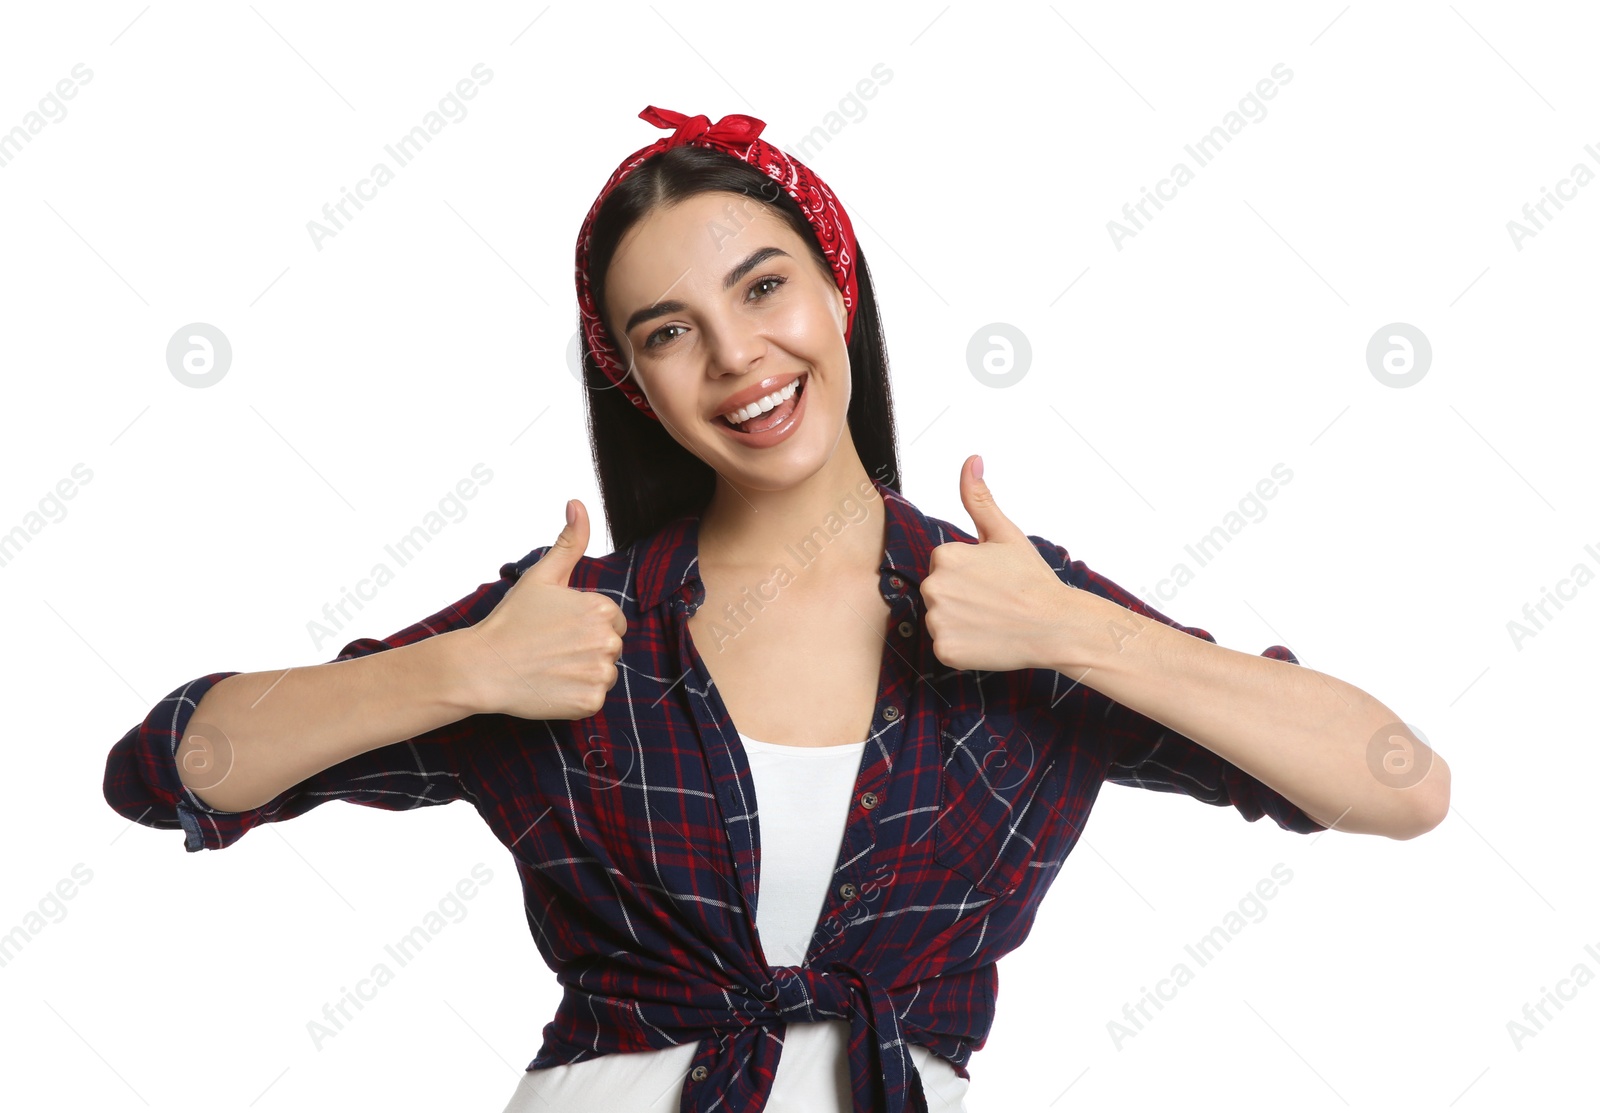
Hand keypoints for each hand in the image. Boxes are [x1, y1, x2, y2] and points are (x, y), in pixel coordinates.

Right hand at [455, 498, 626, 719]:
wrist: (483, 667)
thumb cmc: (511, 620)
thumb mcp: (542, 576)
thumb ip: (570, 541)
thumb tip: (577, 503)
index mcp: (602, 610)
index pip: (610, 620)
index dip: (582, 625)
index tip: (555, 629)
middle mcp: (608, 642)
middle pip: (610, 647)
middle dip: (586, 648)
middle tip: (550, 648)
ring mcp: (600, 674)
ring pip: (604, 672)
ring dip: (583, 672)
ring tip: (550, 666)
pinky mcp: (590, 703)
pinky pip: (593, 698)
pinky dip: (576, 696)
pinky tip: (551, 685)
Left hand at [922, 456, 1090, 672]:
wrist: (1056, 626)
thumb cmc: (1032, 579)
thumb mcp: (1005, 534)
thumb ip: (979, 498)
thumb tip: (971, 459)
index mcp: (945, 556)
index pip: (944, 566)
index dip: (971, 574)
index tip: (994, 582)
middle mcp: (934, 587)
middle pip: (938, 592)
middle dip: (961, 597)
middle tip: (994, 602)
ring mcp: (938, 621)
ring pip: (940, 620)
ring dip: (960, 623)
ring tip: (991, 621)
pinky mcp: (944, 650)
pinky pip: (944, 648)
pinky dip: (962, 648)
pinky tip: (987, 640)